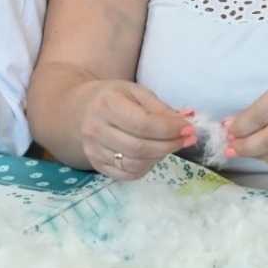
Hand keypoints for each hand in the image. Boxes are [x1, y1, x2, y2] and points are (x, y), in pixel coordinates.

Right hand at [77, 80, 192, 178]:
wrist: (78, 109)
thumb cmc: (113, 97)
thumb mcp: (136, 92)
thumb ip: (160, 108)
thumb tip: (187, 122)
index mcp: (106, 104)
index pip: (142, 124)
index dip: (169, 129)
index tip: (189, 128)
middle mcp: (95, 129)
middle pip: (139, 147)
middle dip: (169, 145)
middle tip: (187, 139)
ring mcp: (93, 150)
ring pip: (135, 164)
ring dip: (159, 157)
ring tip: (169, 145)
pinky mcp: (96, 165)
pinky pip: (127, 175)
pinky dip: (146, 167)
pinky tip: (153, 155)